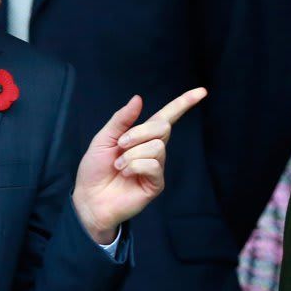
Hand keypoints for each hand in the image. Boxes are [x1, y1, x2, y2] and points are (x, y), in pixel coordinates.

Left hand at [73, 88, 207, 243]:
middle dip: (138, 133)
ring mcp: (156, 167)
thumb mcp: (104, 138)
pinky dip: (135, 166)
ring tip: (119, 165)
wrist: (89, 198)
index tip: (202, 91)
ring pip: (157, 147)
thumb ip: (122, 119)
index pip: (167, 116)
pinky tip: (126, 174)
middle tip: (120, 145)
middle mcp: (153, 149)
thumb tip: (138, 98)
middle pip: (163, 127)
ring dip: (132, 154)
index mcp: (142, 136)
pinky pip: (153, 165)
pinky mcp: (156, 183)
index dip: (184, 103)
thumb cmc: (95, 169)